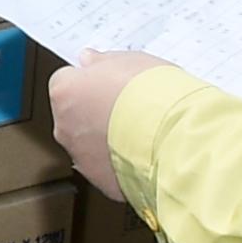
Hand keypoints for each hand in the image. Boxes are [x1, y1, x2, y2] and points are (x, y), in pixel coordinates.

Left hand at [48, 52, 169, 200]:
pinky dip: (121, 162)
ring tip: (141, 132)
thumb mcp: (130, 61)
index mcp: (65, 92)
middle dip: (96, 112)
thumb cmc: (154, 97)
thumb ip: (103, 62)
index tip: (107, 83)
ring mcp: (81, 157)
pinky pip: (107, 168)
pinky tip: (144, 153)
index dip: (90, 82)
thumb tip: (91, 61)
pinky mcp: (101, 181)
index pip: (66, 82)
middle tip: (128, 107)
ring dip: (108, 139)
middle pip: (74, 115)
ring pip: (89, 144)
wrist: (176, 139)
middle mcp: (65, 127)